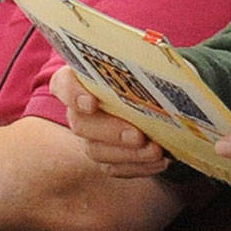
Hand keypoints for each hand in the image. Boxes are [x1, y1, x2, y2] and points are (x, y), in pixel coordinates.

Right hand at [52, 66, 166, 175]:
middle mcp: (78, 110)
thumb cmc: (144, 74)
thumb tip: (167, 69)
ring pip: (97, 151)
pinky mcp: (105, 157)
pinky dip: (138, 167)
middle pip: (81, 124)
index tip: (92, 102)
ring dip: (129, 154)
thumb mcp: (145, 63)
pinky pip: (114, 168)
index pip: (63, 84)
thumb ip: (146, 64)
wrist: (154, 98)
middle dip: (111, 131)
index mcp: (80, 78)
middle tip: (139, 135)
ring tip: (157, 151)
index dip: (73, 94)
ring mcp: (89, 136)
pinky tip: (160, 161)